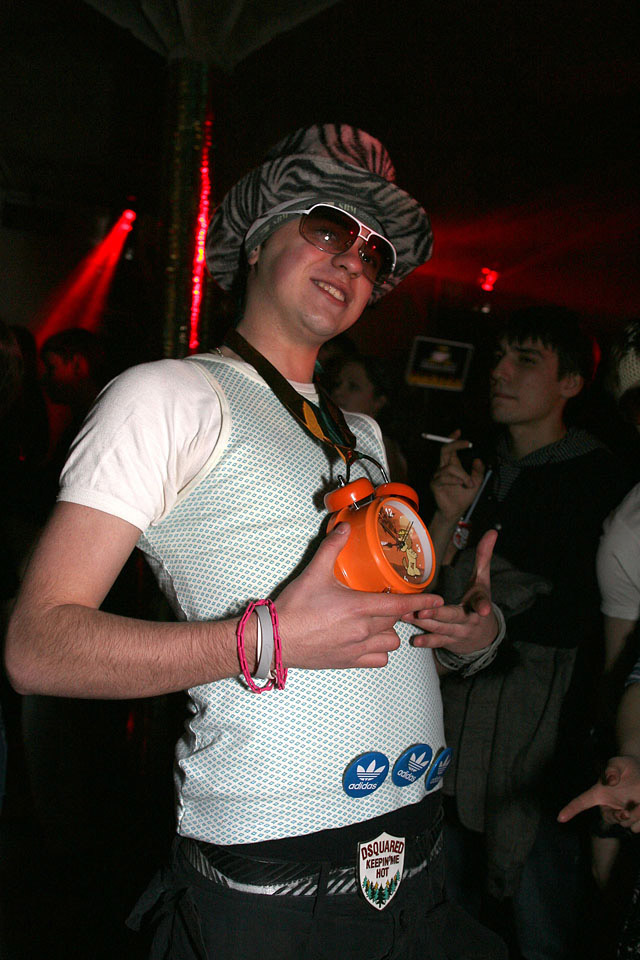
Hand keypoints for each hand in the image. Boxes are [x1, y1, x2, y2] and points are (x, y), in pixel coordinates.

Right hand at [276, 523, 443, 669]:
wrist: (275, 639)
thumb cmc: (294, 608)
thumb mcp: (313, 573)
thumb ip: (332, 548)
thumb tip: (343, 527)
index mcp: (359, 608)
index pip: (400, 605)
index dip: (422, 601)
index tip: (438, 600)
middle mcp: (363, 631)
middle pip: (395, 619)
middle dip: (397, 609)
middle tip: (388, 598)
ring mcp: (358, 649)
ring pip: (391, 642)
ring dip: (389, 630)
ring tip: (378, 619)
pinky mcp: (349, 662)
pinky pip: (378, 660)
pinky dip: (380, 651)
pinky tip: (369, 640)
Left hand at [405, 529, 498, 653]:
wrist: (483, 636)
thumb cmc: (478, 602)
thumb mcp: (483, 580)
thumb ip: (484, 557)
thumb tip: (492, 532)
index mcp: (478, 603)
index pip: (482, 603)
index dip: (482, 605)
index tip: (483, 609)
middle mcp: (469, 620)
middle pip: (453, 617)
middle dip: (439, 614)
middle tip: (423, 609)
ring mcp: (458, 632)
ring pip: (441, 628)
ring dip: (424, 623)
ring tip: (407, 616)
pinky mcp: (448, 641)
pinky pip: (437, 642)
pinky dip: (426, 641)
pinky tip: (415, 640)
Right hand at [430, 430, 485, 521]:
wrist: (455, 511)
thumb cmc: (463, 497)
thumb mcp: (476, 482)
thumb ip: (478, 471)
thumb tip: (478, 459)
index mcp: (451, 465)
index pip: (449, 448)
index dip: (452, 439)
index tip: (459, 431)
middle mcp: (443, 468)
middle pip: (445, 450)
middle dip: (455, 444)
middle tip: (467, 443)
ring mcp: (438, 475)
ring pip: (450, 467)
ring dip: (463, 475)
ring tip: (469, 484)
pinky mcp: (435, 483)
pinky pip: (445, 477)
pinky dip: (456, 480)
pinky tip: (460, 485)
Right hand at [557, 755, 639, 830]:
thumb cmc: (627, 767)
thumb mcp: (619, 763)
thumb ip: (612, 769)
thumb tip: (610, 781)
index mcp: (599, 793)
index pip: (582, 801)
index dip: (570, 809)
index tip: (560, 818)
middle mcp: (609, 806)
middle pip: (609, 818)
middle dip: (619, 817)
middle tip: (628, 812)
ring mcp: (622, 814)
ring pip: (626, 824)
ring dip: (636, 815)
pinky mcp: (635, 821)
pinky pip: (637, 828)